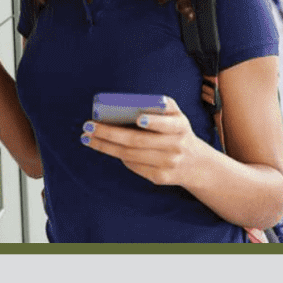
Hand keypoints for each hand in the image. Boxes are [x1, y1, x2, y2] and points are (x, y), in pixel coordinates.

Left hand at [80, 96, 205, 187]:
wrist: (195, 163)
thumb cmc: (178, 131)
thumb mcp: (177, 115)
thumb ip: (160, 105)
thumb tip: (128, 104)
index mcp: (180, 126)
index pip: (166, 124)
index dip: (153, 122)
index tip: (137, 118)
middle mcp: (175, 146)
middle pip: (137, 141)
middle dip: (110, 133)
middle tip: (88, 125)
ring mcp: (167, 164)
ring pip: (130, 155)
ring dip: (105, 146)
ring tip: (87, 137)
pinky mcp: (159, 178)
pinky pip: (133, 166)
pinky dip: (118, 156)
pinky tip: (104, 147)